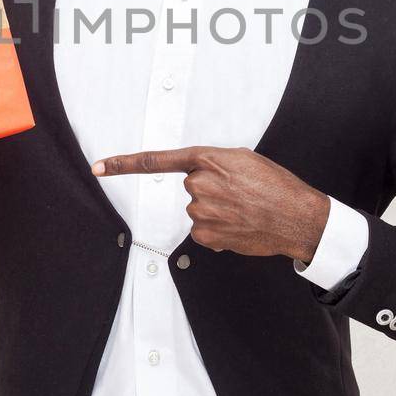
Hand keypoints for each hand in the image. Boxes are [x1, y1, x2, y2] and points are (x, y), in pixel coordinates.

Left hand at [91, 146, 330, 262]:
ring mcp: (201, 212)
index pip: (156, 161)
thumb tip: (199, 178)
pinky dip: (220, 230)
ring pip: (198, 210)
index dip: (124, 164)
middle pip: (190, 188)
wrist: (297, 216)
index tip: (99, 167)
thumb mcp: (244, 161)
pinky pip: (203, 232)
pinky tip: (240, 225)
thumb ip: (215, 165)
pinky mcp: (205, 236)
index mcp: (208, 159)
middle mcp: (199, 184)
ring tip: (244, 210)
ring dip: (217, 211)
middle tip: (239, 194)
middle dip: (210, 191)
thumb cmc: (276, 186)